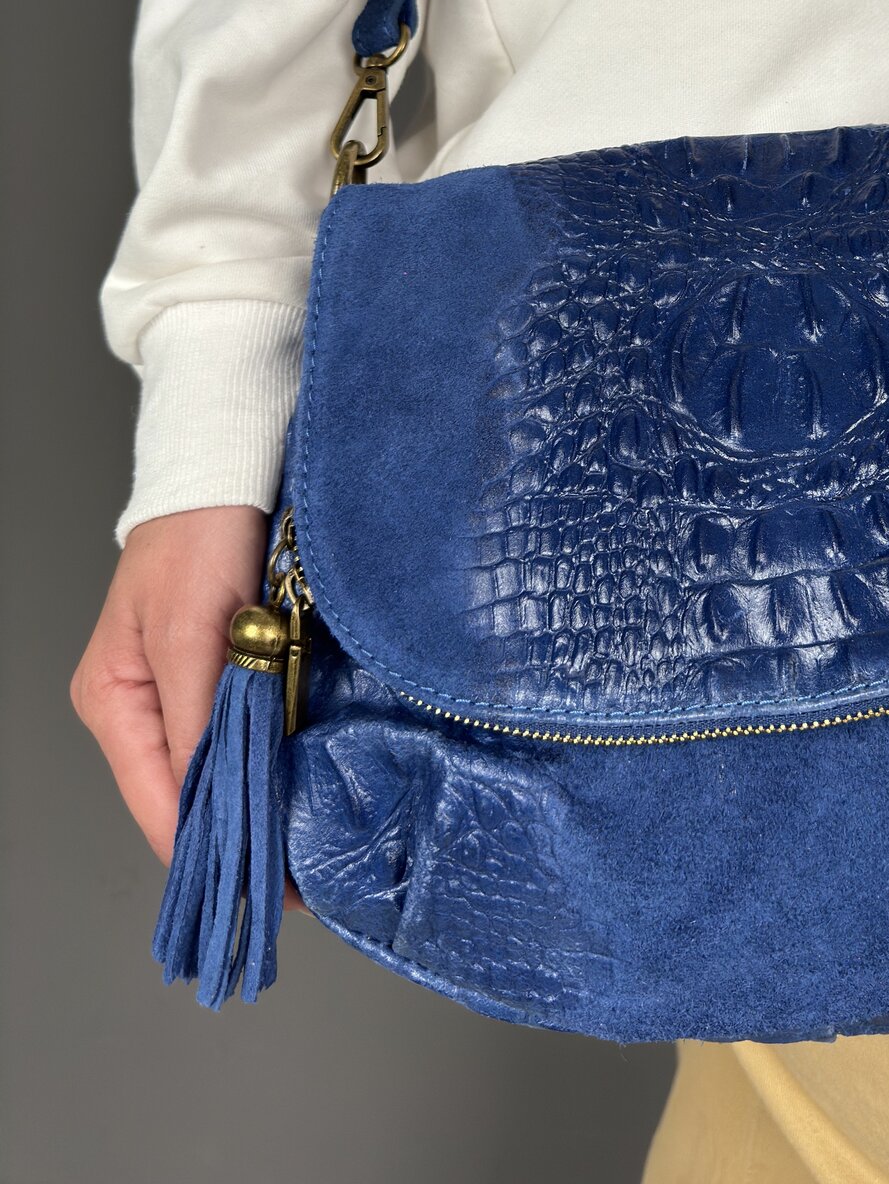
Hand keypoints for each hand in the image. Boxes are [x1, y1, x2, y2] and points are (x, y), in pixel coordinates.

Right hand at [71, 506, 270, 864]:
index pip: (157, 803)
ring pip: (212, 768)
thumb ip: (199, 716)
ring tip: (303, 840)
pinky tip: (298, 781)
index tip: (266, 888)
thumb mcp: (194, 631)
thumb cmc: (197, 535)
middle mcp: (137, 704)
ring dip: (253, 799)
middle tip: (298, 875)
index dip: (208, 849)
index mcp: (113, 701)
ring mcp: (176, 690)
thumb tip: (210, 796)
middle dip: (235, 833)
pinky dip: (263, 758)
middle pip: (182, 795)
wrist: (225, 471)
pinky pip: (235, 733)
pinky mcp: (216, 669)